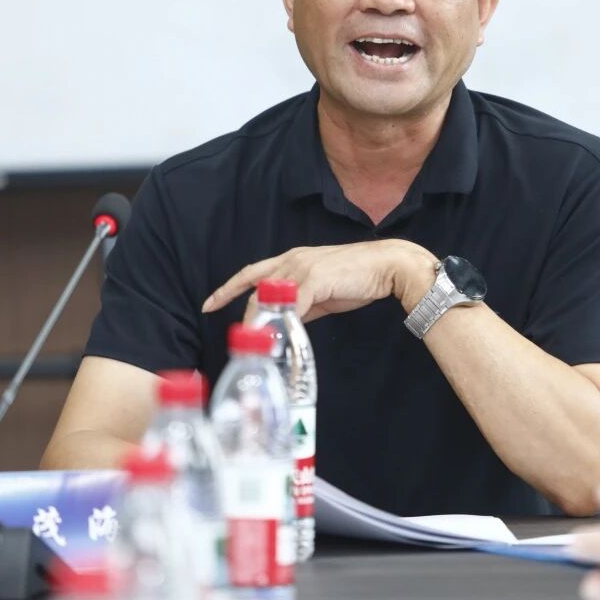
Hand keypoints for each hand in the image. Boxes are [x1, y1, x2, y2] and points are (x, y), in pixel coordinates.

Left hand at [201, 239, 437, 322]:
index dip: (230, 288)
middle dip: (239, 306)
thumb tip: (286, 321)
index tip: (211, 302)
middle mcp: (293, 260)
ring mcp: (303, 268)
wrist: (387, 266)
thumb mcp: (323, 293)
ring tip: (255, 339)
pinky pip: (291, 303)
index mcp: (293, 260)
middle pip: (254, 283)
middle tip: (229, 327)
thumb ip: (302, 304)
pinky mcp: (315, 279)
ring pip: (268, 294)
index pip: (252, 273)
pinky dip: (283, 319)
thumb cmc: (358, 279)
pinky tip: (280, 333)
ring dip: (260, 318)